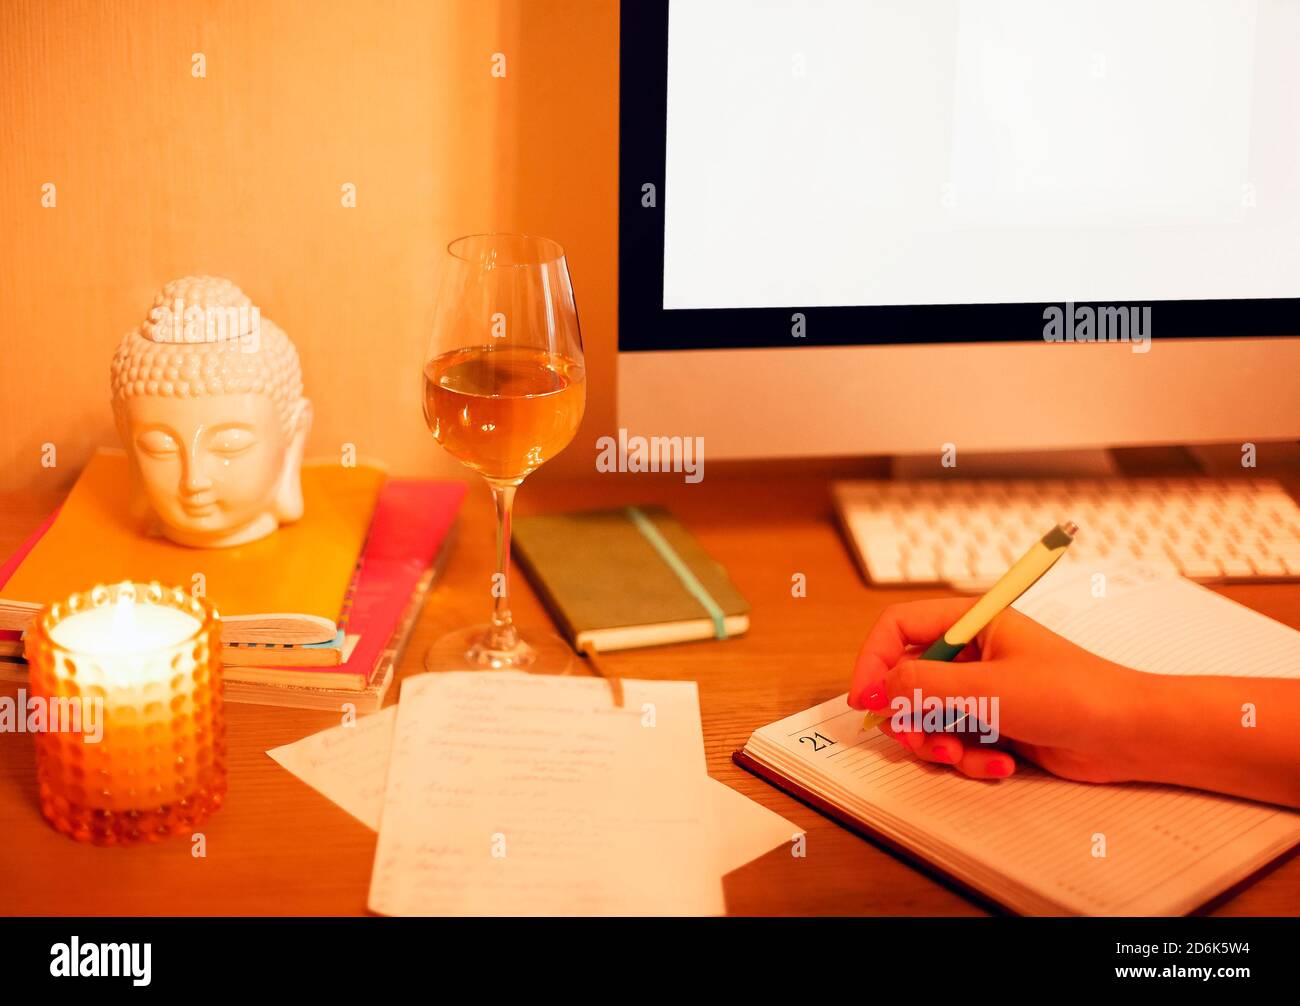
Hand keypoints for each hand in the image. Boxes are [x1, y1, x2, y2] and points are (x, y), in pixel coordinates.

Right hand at [847, 598, 1150, 783]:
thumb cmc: (1072, 694)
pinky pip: (958, 742)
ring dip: (940, 743)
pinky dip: (970, 758)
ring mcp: (984, 690)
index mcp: (971, 622)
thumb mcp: (987, 687)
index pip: (898, 627)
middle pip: (908, 679)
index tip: (866, 699)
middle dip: (911, 716)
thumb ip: (923, 684)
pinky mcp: (997, 724)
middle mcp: (973, 653)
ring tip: (965, 754)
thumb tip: (878, 688)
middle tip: (920, 737)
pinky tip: (999, 764)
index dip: (874, 660)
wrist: (1130, 734)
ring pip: (929, 717)